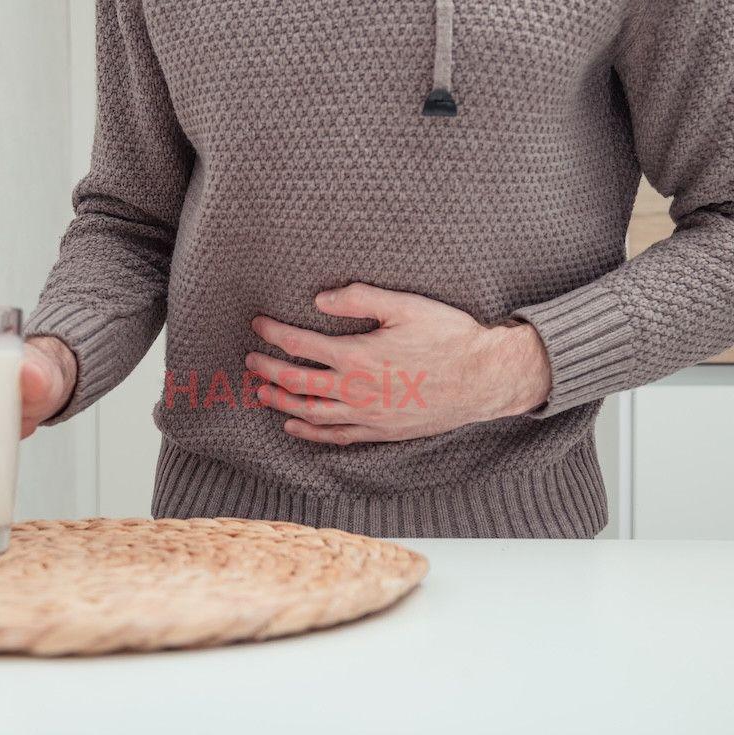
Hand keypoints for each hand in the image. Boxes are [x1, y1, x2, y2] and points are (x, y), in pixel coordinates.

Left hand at [246, 283, 551, 444]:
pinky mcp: (381, 431)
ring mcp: (367, 415)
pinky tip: (294, 425)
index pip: (300, 344)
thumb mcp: (406, 306)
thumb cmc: (449, 336)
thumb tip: (320, 298)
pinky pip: (336, 436)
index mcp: (357, 355)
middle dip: (267, 370)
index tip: (258, 325)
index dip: (274, 334)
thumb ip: (360, 299)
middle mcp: (355, 390)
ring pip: (310, 412)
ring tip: (262, 393)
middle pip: (296, 382)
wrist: (483, 379)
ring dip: (281, 402)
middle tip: (250, 361)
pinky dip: (310, 432)